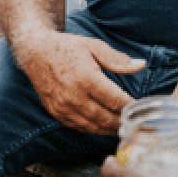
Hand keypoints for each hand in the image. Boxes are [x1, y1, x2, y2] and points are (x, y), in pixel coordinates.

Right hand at [17, 31, 144, 135]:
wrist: (35, 52)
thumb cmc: (67, 48)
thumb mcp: (94, 46)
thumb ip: (118, 60)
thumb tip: (141, 65)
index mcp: (86, 79)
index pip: (115, 100)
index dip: (130, 107)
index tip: (142, 109)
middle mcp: (74, 96)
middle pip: (105, 118)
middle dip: (123, 122)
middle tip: (137, 124)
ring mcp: (63, 107)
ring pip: (92, 126)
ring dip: (109, 130)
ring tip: (124, 128)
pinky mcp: (56, 113)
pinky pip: (78, 127)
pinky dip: (94, 129)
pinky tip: (104, 127)